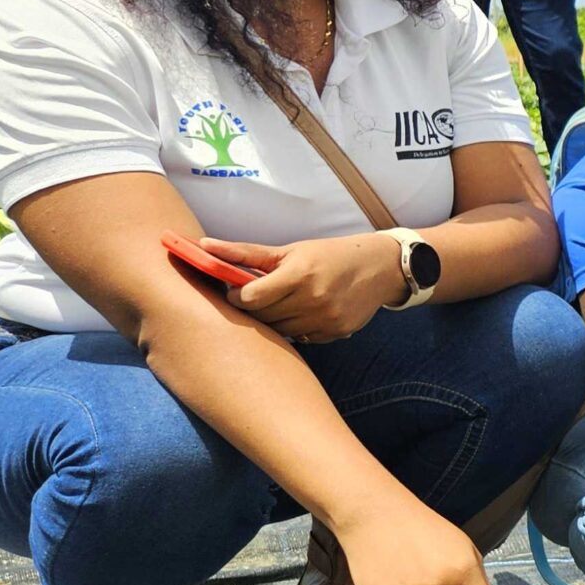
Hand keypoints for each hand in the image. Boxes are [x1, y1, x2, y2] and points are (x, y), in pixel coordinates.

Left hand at [209, 233, 404, 341]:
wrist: (380, 268)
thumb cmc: (329, 255)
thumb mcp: (290, 250)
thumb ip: (245, 253)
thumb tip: (203, 246)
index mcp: (299, 274)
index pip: (251, 298)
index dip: (237, 297)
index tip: (237, 291)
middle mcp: (313, 299)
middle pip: (263, 317)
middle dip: (253, 309)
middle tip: (256, 298)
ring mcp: (325, 319)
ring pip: (279, 331)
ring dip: (272, 320)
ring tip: (280, 304)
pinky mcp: (335, 333)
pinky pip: (300, 338)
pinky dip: (294, 328)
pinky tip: (302, 313)